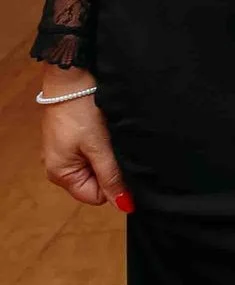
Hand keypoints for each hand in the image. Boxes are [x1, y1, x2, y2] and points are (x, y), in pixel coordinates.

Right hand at [39, 69, 129, 210]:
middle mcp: (59, 168)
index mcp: (61, 174)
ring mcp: (65, 153)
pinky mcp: (72, 140)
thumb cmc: (82, 113)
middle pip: (95, 182)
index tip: (123, 166)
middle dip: (110, 169)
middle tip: (115, 147)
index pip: (94, 196)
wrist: (72, 79)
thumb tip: (124, 205)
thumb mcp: (99, 147)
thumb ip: (111, 176)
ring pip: (96, 166)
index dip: (112, 186)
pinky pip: (92, 152)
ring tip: (110, 138)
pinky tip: (106, 131)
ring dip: (107, 156)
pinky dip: (102, 145)